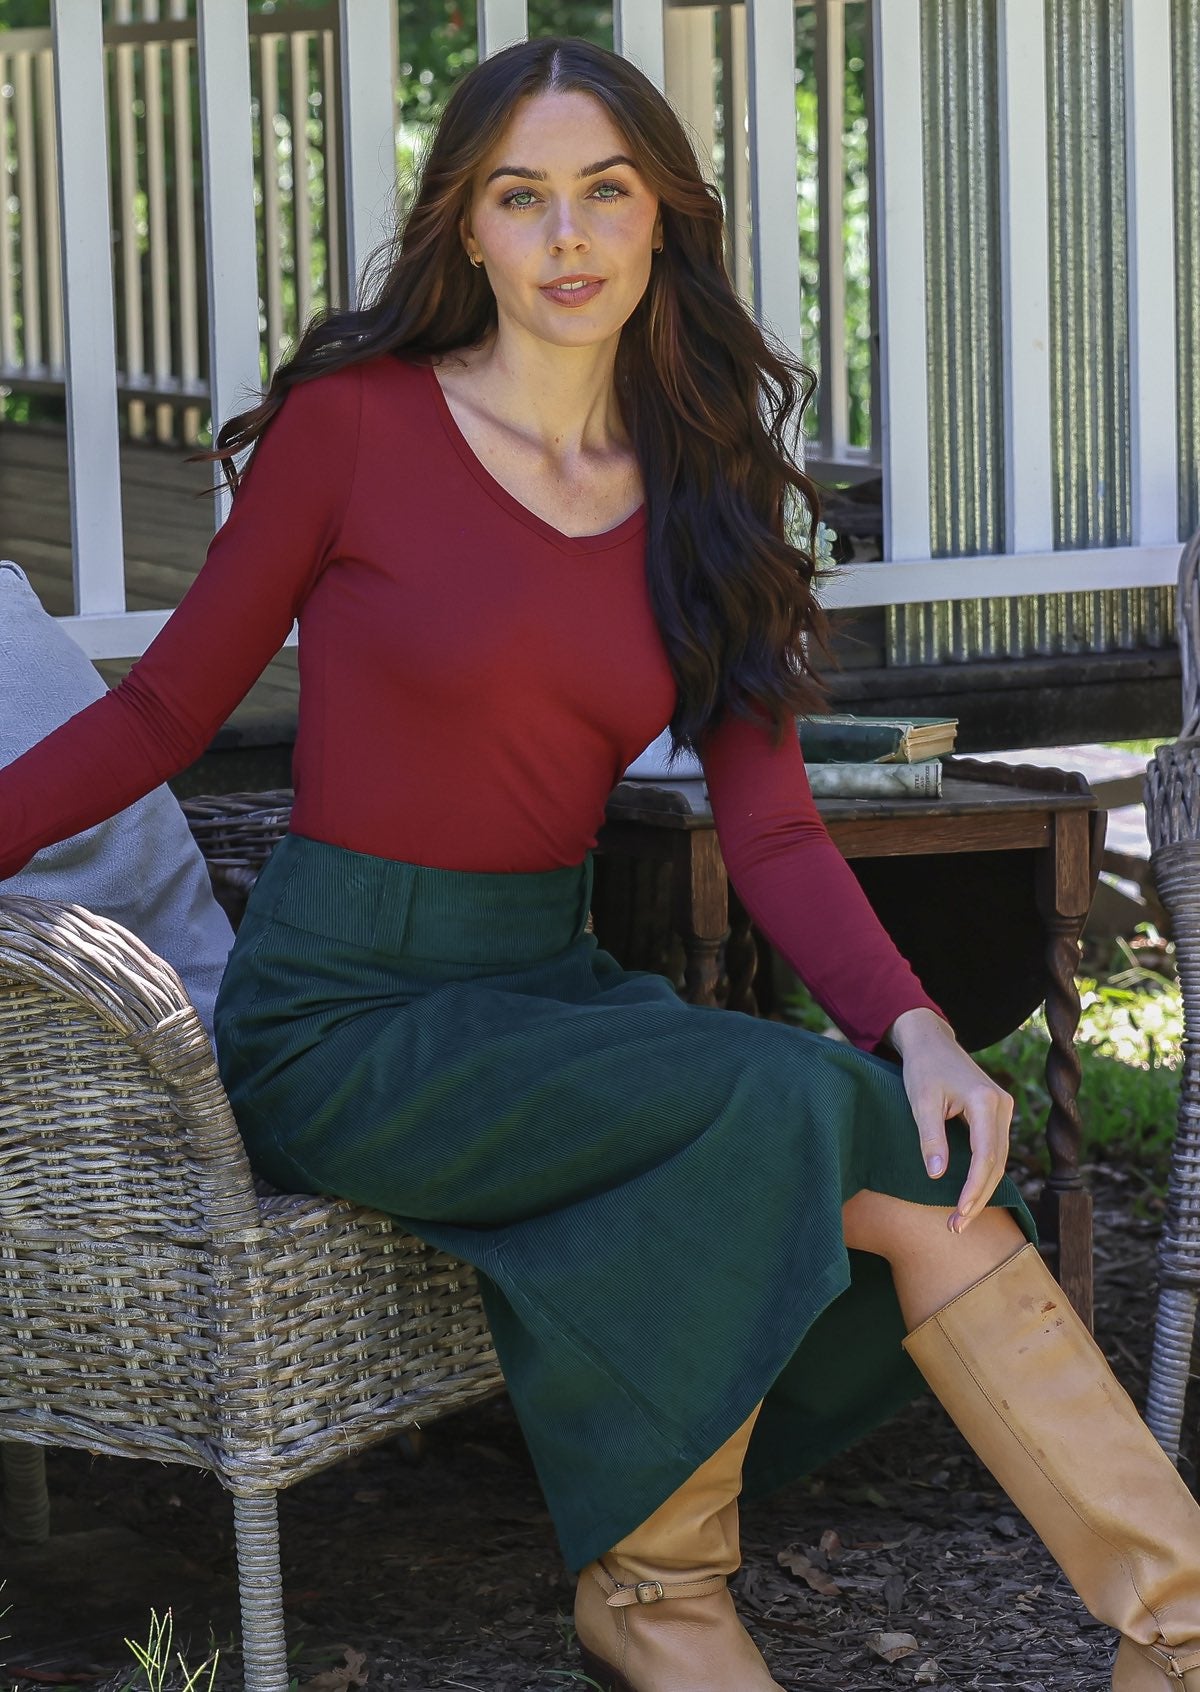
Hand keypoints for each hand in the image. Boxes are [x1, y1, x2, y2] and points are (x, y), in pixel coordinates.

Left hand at [886, 1007, 1014, 1233]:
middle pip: (996, 1164)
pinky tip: (969, 1195)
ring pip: (998, 1161)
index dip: (973, 1189)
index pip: (985, 1157)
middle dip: (978, 1198)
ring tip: (960, 1219)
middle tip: (956, 1227)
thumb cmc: (923, 1068)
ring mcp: (1003, 1110)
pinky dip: (984, 1175)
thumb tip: (937, 1175)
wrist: (931, 1041)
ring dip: (982, 1190)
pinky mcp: (997, 1114)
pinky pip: (994, 1151)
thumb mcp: (920, 1101)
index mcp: (986, 1101)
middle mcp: (1002, 1106)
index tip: (958, 1214)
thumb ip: (930, 1137)